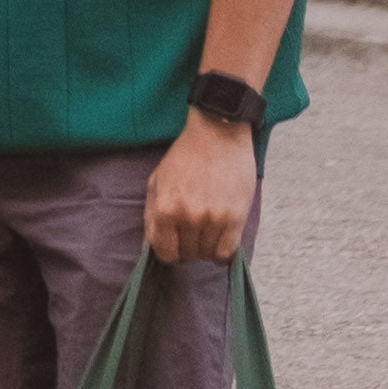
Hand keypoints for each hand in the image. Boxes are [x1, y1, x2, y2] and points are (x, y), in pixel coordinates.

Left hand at [145, 110, 256, 264]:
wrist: (218, 133)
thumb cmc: (186, 156)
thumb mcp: (157, 181)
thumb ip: (152, 216)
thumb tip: (153, 245)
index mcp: (165, 209)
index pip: (165, 253)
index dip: (170, 250)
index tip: (176, 242)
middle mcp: (188, 217)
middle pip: (188, 255)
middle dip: (189, 246)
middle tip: (194, 230)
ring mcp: (213, 218)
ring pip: (208, 255)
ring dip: (207, 247)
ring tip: (208, 228)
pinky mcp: (235, 217)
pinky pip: (228, 252)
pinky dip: (223, 251)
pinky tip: (222, 238)